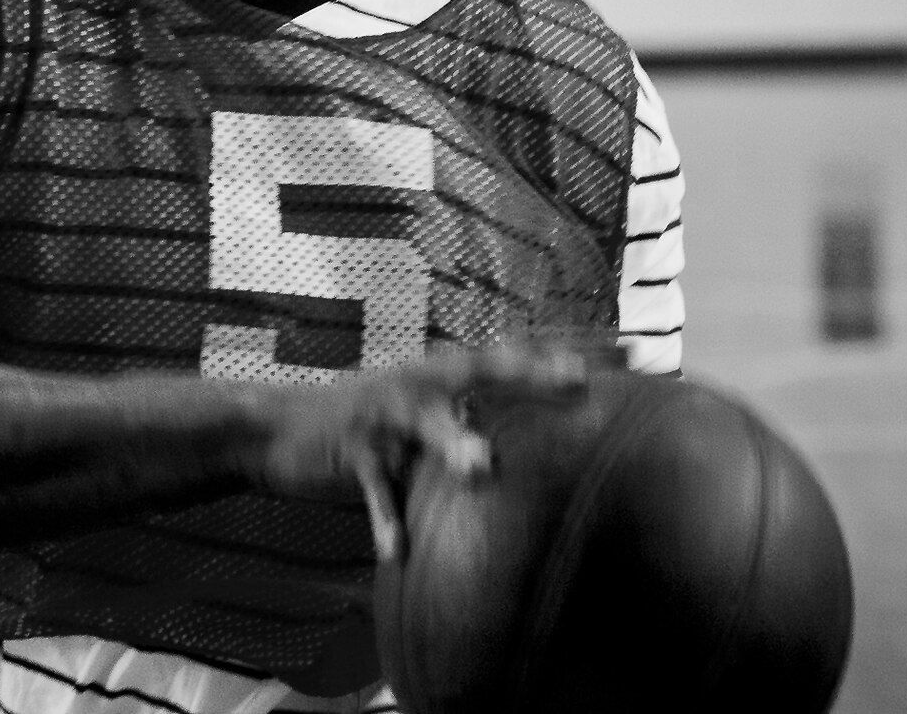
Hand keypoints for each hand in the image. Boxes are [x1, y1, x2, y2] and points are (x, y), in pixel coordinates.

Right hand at [256, 344, 588, 562]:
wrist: (281, 430)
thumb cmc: (368, 430)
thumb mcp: (420, 417)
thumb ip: (469, 422)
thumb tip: (536, 449)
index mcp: (437, 376)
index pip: (506, 358)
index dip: (560, 354)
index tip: (624, 353)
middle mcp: (413, 385)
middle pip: (474, 371)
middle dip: (524, 373)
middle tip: (576, 380)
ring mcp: (381, 415)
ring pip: (421, 422)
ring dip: (450, 440)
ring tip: (481, 466)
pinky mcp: (350, 452)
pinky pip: (373, 487)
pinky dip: (384, 518)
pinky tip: (396, 553)